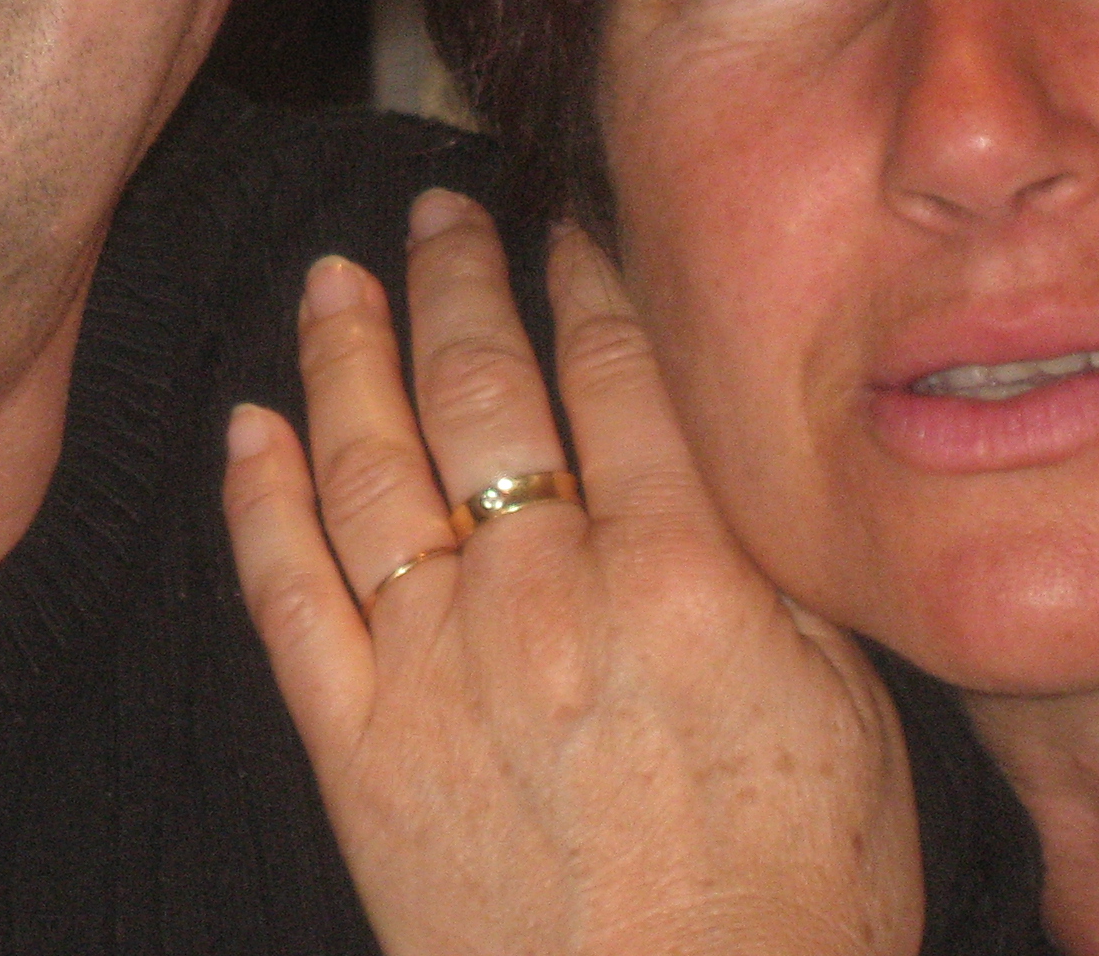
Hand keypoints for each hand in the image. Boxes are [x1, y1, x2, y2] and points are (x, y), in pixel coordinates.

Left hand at [224, 190, 919, 955]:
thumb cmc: (797, 905)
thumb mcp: (850, 711)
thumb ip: (771, 568)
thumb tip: (711, 450)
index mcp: (676, 573)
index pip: (613, 372)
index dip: (581, 273)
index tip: (560, 215)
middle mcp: (538, 593)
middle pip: (479, 389)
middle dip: (456, 279)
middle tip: (437, 211)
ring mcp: (430, 665)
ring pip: (367, 462)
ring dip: (344, 353)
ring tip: (335, 277)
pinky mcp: (352, 745)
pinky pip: (285, 592)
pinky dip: (258, 498)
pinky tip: (249, 426)